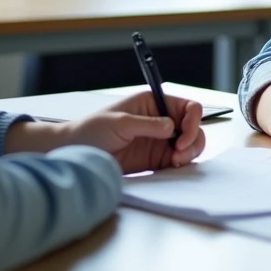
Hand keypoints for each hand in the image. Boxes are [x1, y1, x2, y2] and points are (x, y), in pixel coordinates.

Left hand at [67, 92, 205, 173]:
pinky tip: (172, 167)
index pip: (187, 107)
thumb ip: (148, 124)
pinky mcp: (156, 160)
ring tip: (175, 161)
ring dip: (189, 153)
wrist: (77, 154)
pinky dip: (181, 164)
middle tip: (179, 154)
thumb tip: (172, 126)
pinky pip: (178, 161)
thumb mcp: (120, 123)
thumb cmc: (91, 131)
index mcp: (153, 103)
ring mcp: (159, 141)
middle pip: (192, 127)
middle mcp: (160, 120)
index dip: (192, 120)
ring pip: (190, 145)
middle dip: (192, 140)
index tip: (182, 137)